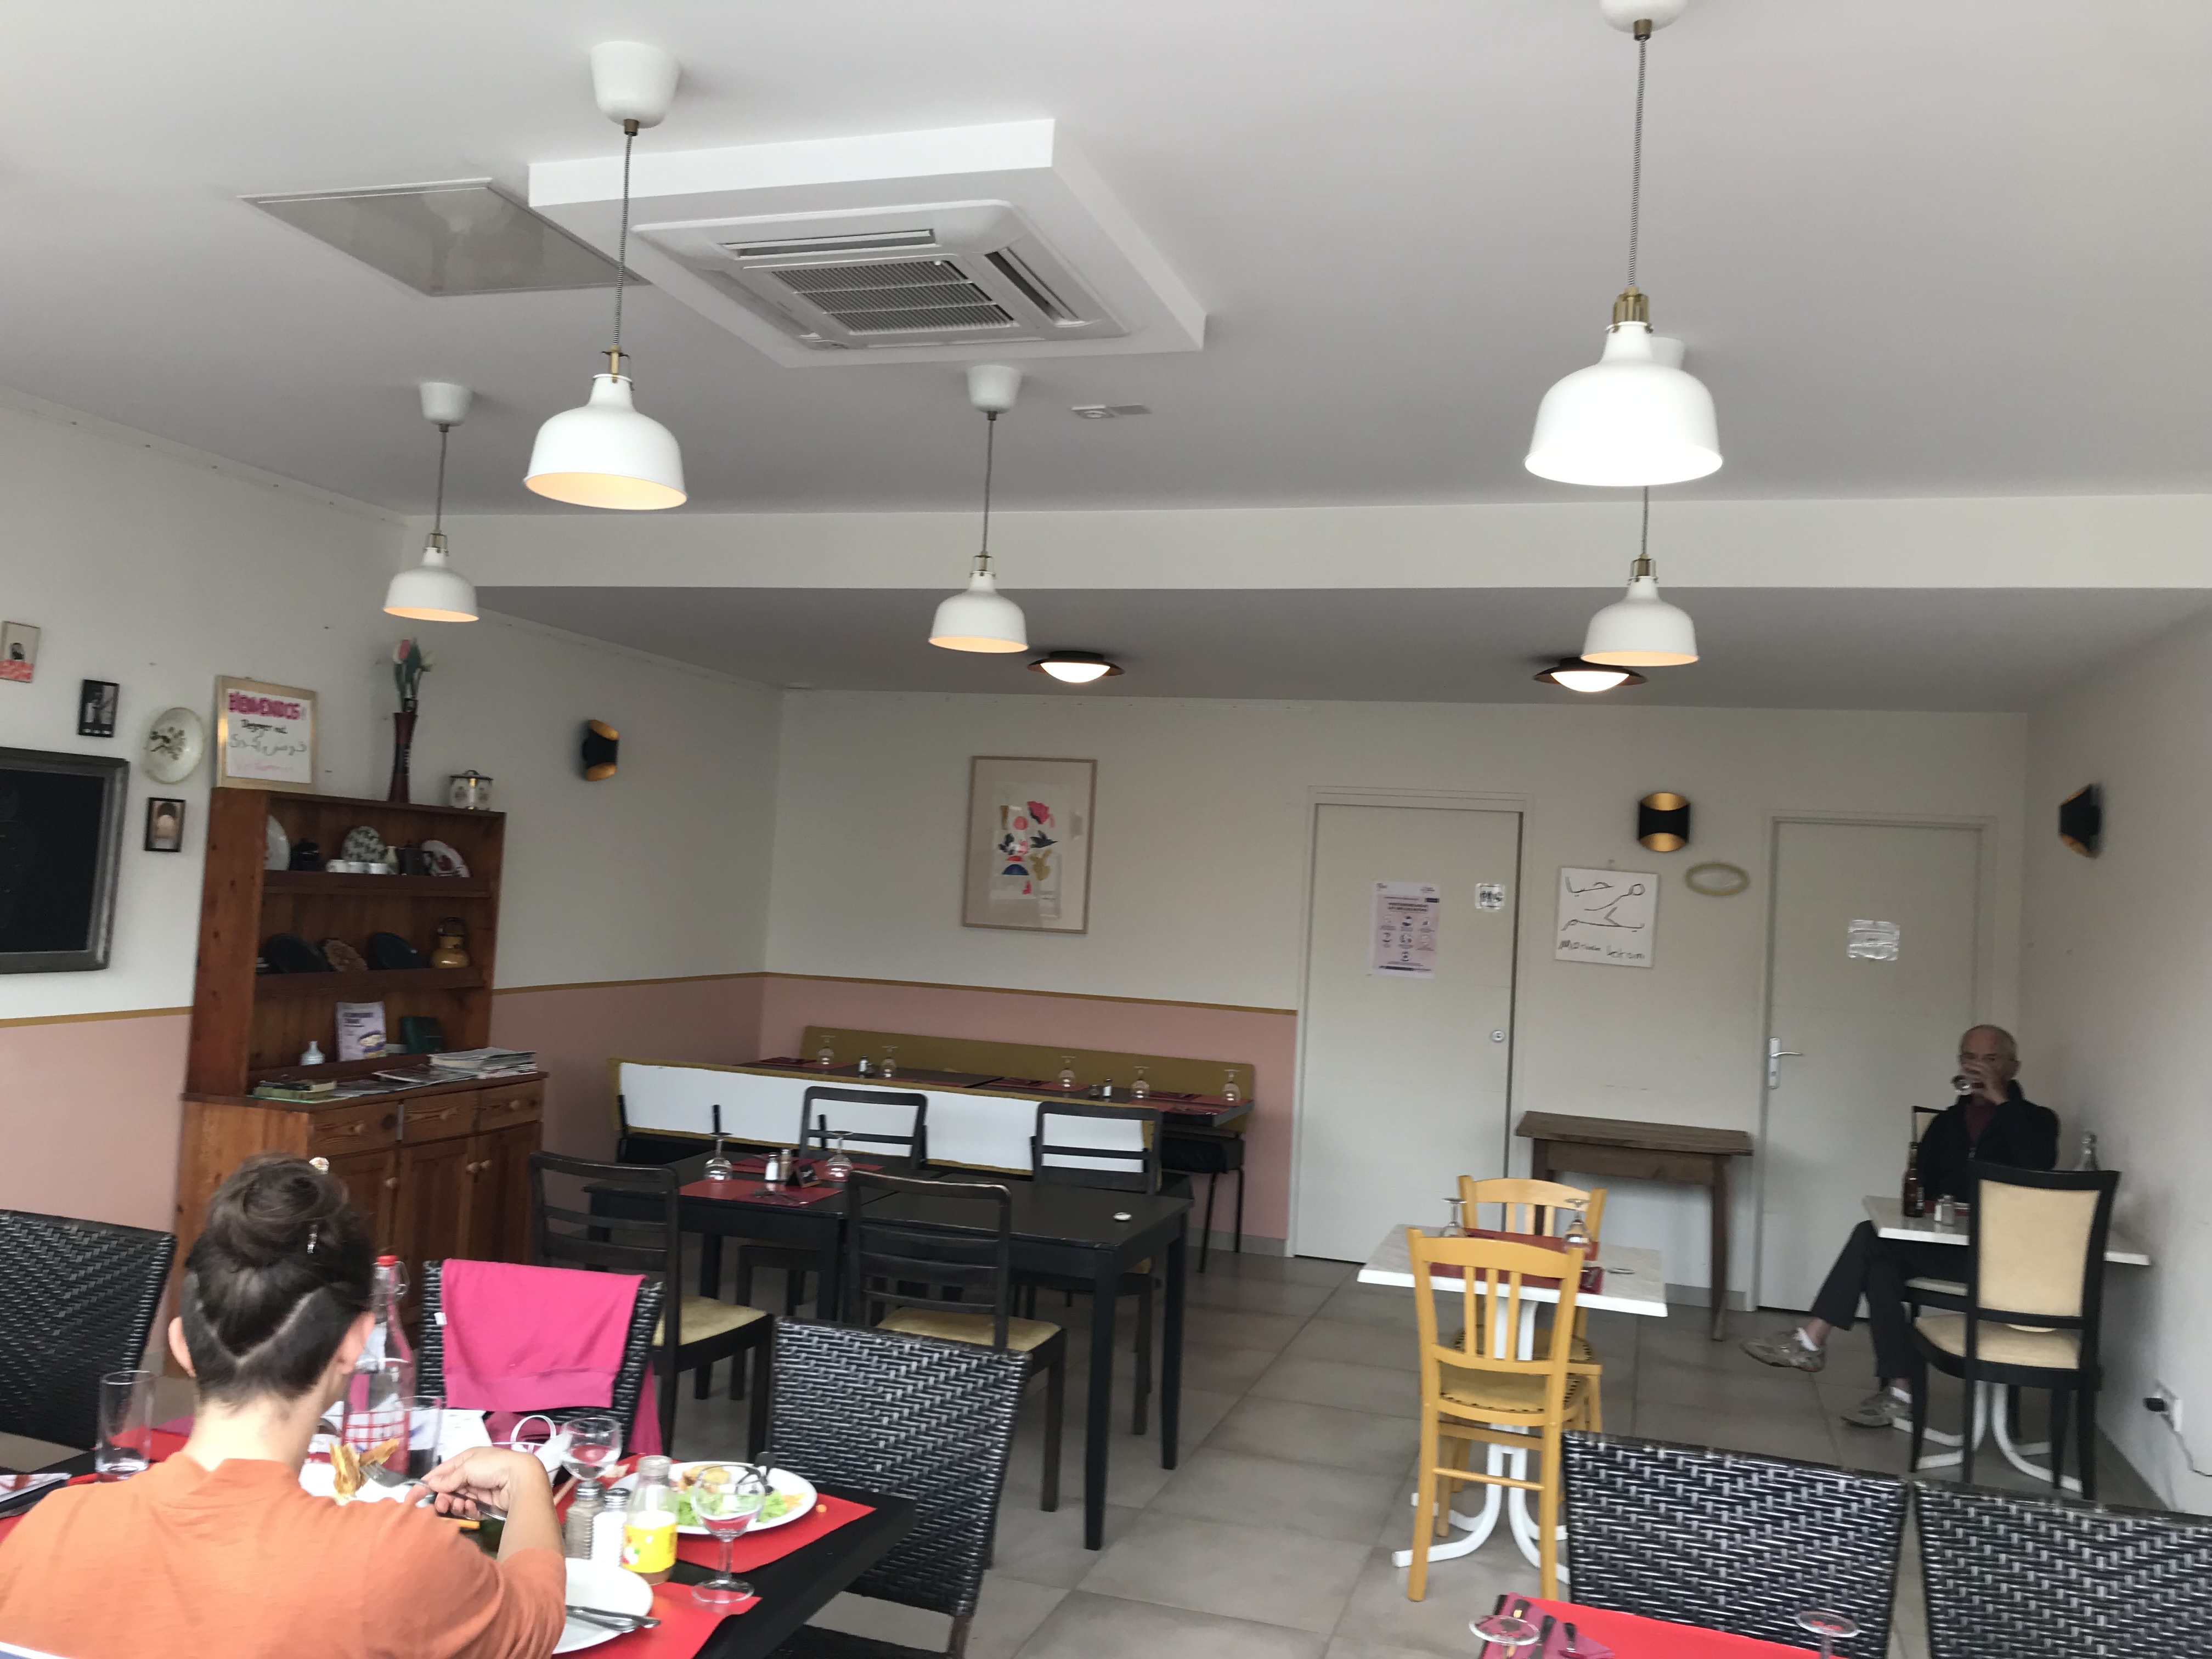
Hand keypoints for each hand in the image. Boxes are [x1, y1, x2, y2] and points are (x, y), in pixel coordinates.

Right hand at [419, 1445, 550, 1518]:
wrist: (520, 1480)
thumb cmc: (492, 1467)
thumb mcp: (467, 1467)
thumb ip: (449, 1478)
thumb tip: (430, 1483)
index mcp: (468, 1460)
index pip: (444, 1470)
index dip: (431, 1480)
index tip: (417, 1493)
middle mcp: (473, 1474)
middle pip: (450, 1488)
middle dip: (444, 1497)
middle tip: (441, 1505)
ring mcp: (480, 1490)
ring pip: (459, 1501)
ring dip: (456, 1504)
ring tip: (460, 1505)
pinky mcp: (487, 1505)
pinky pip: (471, 1510)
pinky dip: (469, 1510)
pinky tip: (472, 1508)